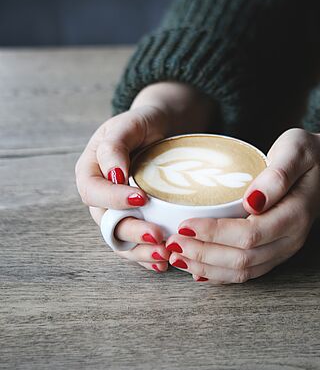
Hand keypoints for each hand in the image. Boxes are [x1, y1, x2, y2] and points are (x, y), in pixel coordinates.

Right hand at [75, 81, 214, 273]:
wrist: (164, 127)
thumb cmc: (143, 122)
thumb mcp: (128, 124)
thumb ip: (115, 146)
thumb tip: (114, 174)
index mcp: (90, 171)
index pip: (93, 191)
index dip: (113, 198)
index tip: (140, 198)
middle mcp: (100, 196)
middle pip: (107, 221)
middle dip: (132, 232)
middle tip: (157, 236)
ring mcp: (118, 211)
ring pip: (121, 238)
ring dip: (140, 251)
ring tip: (163, 255)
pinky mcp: (137, 219)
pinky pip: (136, 243)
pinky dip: (147, 256)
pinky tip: (163, 263)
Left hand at [164, 106, 319, 283]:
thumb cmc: (307, 154)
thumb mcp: (295, 150)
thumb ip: (277, 175)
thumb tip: (252, 201)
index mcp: (295, 215)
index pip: (250, 234)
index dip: (215, 233)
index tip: (185, 224)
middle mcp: (291, 239)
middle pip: (243, 259)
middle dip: (204, 254)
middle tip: (171, 244)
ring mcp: (284, 249)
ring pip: (243, 272)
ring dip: (207, 268)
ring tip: (177, 258)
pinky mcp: (276, 251)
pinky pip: (248, 271)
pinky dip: (220, 274)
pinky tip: (197, 269)